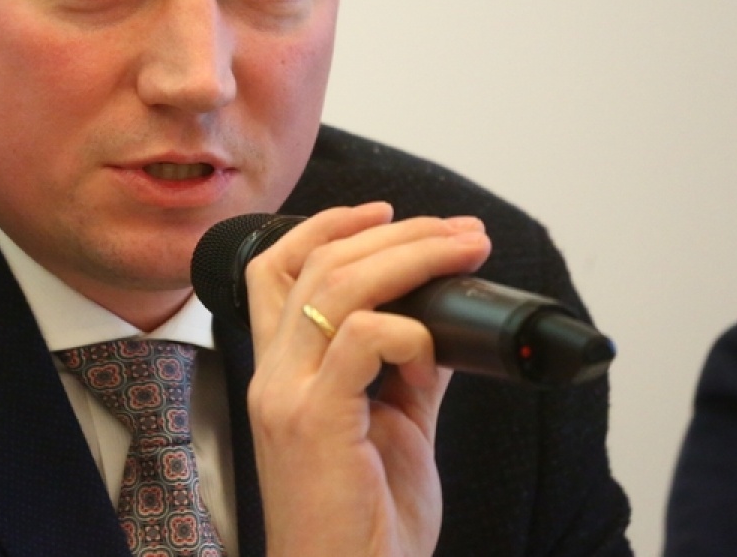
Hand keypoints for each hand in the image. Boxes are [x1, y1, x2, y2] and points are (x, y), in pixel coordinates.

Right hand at [243, 202, 491, 556]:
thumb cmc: (366, 528)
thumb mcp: (395, 432)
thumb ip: (410, 374)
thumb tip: (441, 323)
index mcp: (282, 373)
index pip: (274, 268)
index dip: (326, 226)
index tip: (385, 211)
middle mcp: (273, 375)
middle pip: (316, 263)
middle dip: (395, 233)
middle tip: (459, 231)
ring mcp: (287, 396)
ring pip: (337, 285)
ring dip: (411, 257)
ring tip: (463, 251)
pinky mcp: (315, 422)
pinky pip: (358, 341)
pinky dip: (405, 326)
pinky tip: (434, 337)